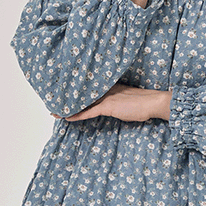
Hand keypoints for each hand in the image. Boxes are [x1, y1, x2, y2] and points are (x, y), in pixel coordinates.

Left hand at [53, 85, 171, 122]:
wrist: (152, 102)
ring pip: (82, 103)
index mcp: (109, 87)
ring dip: (68, 108)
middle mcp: (105, 90)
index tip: (66, 95)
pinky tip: (67, 118)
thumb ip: (116, 101)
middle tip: (54, 102)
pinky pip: (88, 112)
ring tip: (55, 111)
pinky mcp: (107, 106)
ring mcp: (106, 98)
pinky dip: (77, 115)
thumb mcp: (127, 100)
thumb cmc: (143, 103)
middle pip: (82, 95)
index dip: (76, 93)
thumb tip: (112, 106)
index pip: (89, 90)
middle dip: (68, 99)